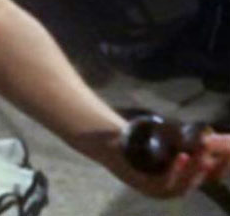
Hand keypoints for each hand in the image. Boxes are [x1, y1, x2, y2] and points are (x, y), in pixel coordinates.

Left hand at [108, 129, 229, 198]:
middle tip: (218, 149)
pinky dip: (175, 171)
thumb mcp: (168, 137)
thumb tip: (217, 134)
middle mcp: (175, 187)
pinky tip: (182, 158)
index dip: (222, 165)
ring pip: (184, 185)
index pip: (210, 176)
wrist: (107, 140)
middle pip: (200, 181)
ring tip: (200, 152)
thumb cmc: (139, 138)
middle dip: (212, 166)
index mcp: (184, 176)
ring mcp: (159, 190)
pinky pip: (165, 183)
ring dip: (194, 169)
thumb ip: (190, 139)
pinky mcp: (144, 187)